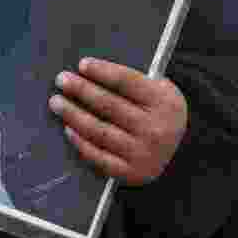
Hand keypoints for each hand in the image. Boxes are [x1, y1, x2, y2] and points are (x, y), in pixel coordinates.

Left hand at [50, 57, 187, 185]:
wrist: (181, 151)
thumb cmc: (159, 112)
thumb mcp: (160, 91)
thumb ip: (132, 82)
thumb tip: (88, 70)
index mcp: (164, 102)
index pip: (127, 82)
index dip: (102, 71)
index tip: (82, 64)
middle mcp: (155, 129)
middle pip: (109, 105)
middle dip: (81, 90)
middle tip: (61, 80)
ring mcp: (143, 153)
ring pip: (99, 131)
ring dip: (73, 114)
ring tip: (56, 102)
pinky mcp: (130, 173)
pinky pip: (98, 156)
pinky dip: (80, 142)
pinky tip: (68, 128)